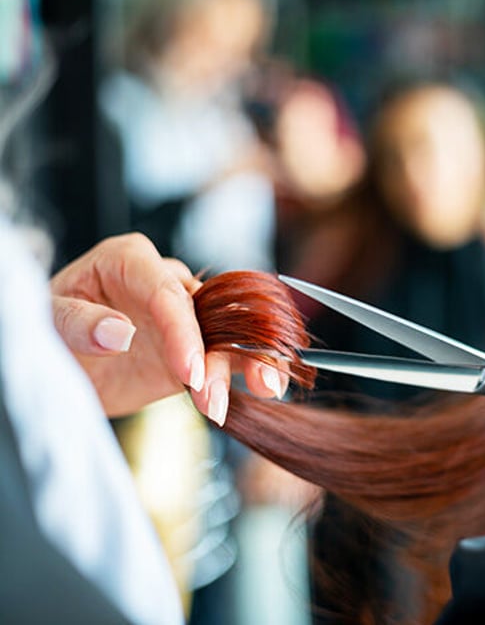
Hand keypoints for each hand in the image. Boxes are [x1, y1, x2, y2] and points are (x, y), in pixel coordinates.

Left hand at [50, 233, 287, 420]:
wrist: (59, 364)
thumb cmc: (47, 328)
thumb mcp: (47, 320)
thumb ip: (78, 322)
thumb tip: (119, 332)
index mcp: (130, 260)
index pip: (166, 290)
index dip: (182, 329)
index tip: (188, 369)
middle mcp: (165, 284)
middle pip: (209, 310)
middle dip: (221, 351)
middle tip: (212, 394)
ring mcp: (185, 318)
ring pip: (230, 333)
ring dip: (248, 362)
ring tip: (260, 391)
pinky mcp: (197, 349)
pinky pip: (232, 355)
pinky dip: (252, 370)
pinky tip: (267, 386)